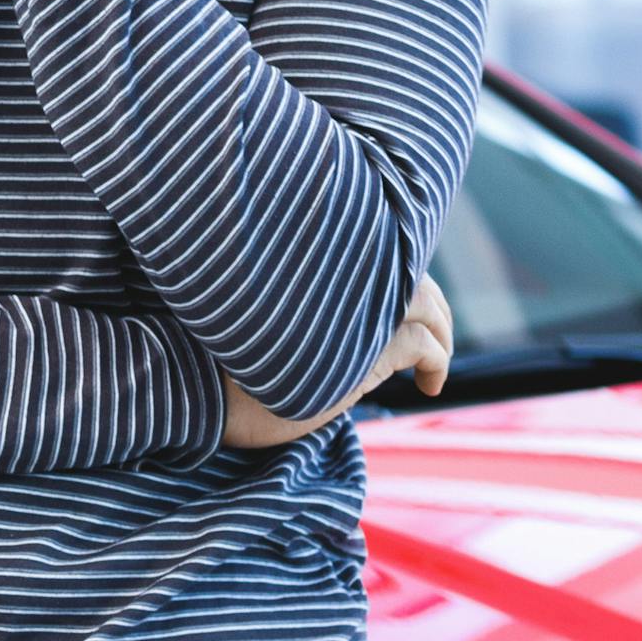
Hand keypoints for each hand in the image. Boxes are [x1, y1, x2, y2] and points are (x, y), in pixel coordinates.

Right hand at [222, 275, 453, 448]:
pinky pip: (424, 345)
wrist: (199, 390)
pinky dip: (438, 361)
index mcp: (311, 260)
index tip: (407, 303)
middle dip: (433, 303)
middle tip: (438, 336)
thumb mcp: (267, 317)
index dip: (400, 270)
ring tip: (436, 363)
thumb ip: (310, 302)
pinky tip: (428, 385)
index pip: (377, 250)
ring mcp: (351, 310)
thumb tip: (344, 302)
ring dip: (442, 332)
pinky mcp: (365, 349)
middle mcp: (336, 277)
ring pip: (425, 303)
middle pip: (409, 271)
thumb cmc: (220, 361)